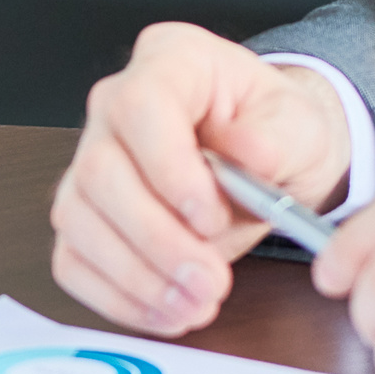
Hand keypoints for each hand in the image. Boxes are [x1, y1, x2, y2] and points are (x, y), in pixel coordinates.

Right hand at [49, 23, 356, 335]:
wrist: (267, 160)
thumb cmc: (276, 131)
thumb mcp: (300, 125)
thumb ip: (276, 138)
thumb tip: (247, 154)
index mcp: (169, 62)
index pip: (140, 106)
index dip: (167, 168)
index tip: (209, 219)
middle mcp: (113, 106)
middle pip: (100, 172)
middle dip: (155, 239)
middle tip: (209, 282)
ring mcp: (89, 161)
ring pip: (78, 221)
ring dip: (136, 276)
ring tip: (195, 305)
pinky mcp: (84, 214)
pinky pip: (74, 259)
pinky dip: (116, 296)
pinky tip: (166, 311)